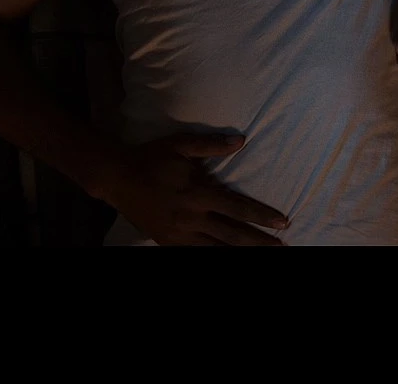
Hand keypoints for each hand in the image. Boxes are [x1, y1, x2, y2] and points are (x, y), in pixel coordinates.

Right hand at [92, 133, 288, 244]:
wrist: (116, 178)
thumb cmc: (151, 158)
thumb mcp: (181, 145)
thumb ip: (212, 145)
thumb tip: (241, 140)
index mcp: (198, 194)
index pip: (238, 208)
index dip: (262, 216)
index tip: (282, 222)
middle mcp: (191, 218)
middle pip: (233, 235)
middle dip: (259, 243)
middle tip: (282, 247)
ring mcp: (178, 234)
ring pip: (216, 249)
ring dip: (240, 253)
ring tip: (261, 254)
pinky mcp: (167, 242)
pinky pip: (196, 253)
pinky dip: (213, 256)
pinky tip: (226, 256)